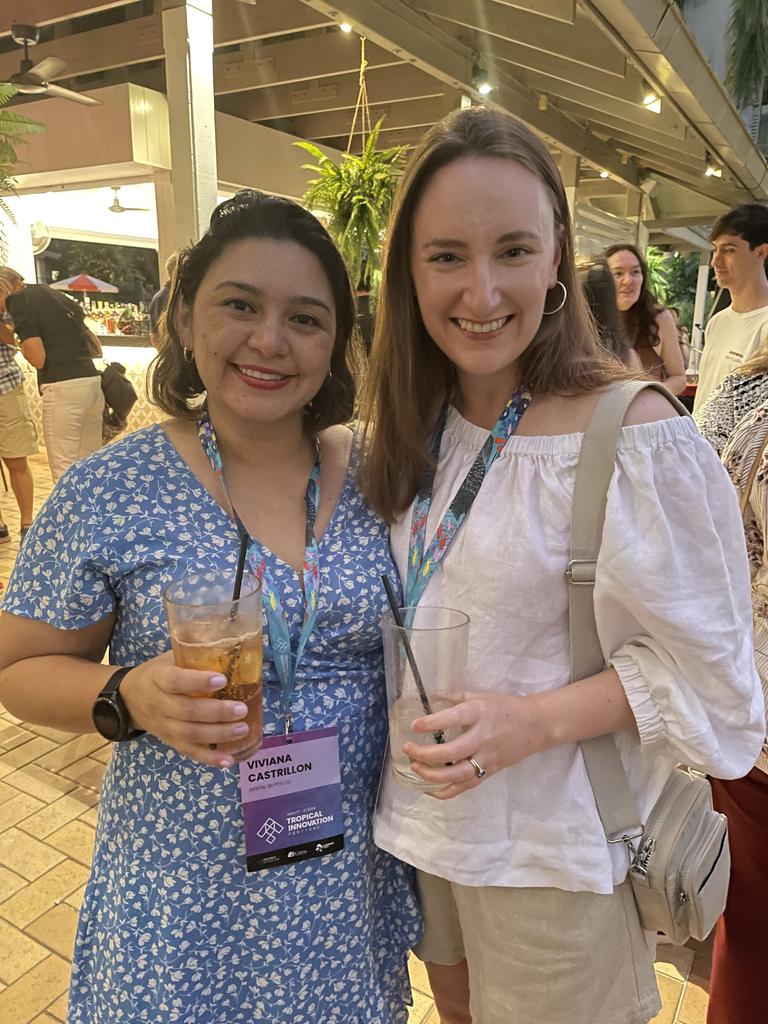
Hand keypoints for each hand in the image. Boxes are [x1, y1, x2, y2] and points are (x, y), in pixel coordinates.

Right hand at [119, 652, 252, 768]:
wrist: (128, 699)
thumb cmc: (157, 673)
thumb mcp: (169, 658)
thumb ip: (193, 655)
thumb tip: (232, 647)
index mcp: (158, 678)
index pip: (175, 681)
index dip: (198, 682)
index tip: (222, 680)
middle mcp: (159, 704)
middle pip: (186, 711)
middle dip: (216, 712)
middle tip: (241, 709)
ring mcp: (164, 726)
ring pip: (190, 734)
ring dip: (218, 734)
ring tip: (242, 729)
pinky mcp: (169, 741)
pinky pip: (189, 751)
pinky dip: (209, 758)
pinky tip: (228, 760)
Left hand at [402, 691, 546, 799]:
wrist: (535, 726)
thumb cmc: (505, 707)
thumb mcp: (480, 695)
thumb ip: (454, 698)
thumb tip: (429, 697)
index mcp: (480, 713)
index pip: (454, 718)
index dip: (433, 723)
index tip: (414, 725)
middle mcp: (483, 737)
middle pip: (453, 751)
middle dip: (426, 754)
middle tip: (408, 749)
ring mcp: (487, 758)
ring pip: (459, 774)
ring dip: (433, 775)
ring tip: (415, 768)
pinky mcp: (490, 772)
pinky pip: (466, 786)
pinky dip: (446, 791)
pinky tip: (429, 788)